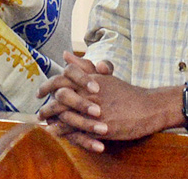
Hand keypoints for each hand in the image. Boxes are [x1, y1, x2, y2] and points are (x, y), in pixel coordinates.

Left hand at [39, 53, 174, 150]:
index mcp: (90, 79)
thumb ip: (84, 67)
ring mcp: (95, 110)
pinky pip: (76, 130)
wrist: (148, 108)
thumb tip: (66, 54)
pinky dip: (63, 132)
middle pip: (59, 96)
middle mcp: (90, 92)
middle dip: (46, 106)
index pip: (61, 78)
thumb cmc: (125, 93)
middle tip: (39, 112)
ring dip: (51, 120)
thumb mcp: (104, 77)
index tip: (39, 93)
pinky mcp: (100, 127)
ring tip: (44, 124)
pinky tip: (56, 134)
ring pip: (65, 114)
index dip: (47, 85)